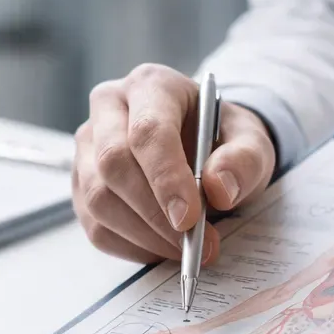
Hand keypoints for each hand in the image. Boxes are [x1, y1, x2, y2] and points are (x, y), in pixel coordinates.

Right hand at [73, 64, 277, 263]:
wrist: (204, 147)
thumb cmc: (223, 139)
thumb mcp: (251, 142)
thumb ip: (244, 160)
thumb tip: (219, 189)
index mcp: (151, 86)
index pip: (147, 130)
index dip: (166, 177)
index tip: (190, 217)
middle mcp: (109, 108)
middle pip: (113, 162)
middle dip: (154, 212)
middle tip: (192, 242)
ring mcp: (88, 146)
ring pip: (98, 198)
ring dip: (143, 234)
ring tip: (184, 248)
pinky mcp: (81, 184)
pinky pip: (95, 225)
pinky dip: (131, 246)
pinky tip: (162, 246)